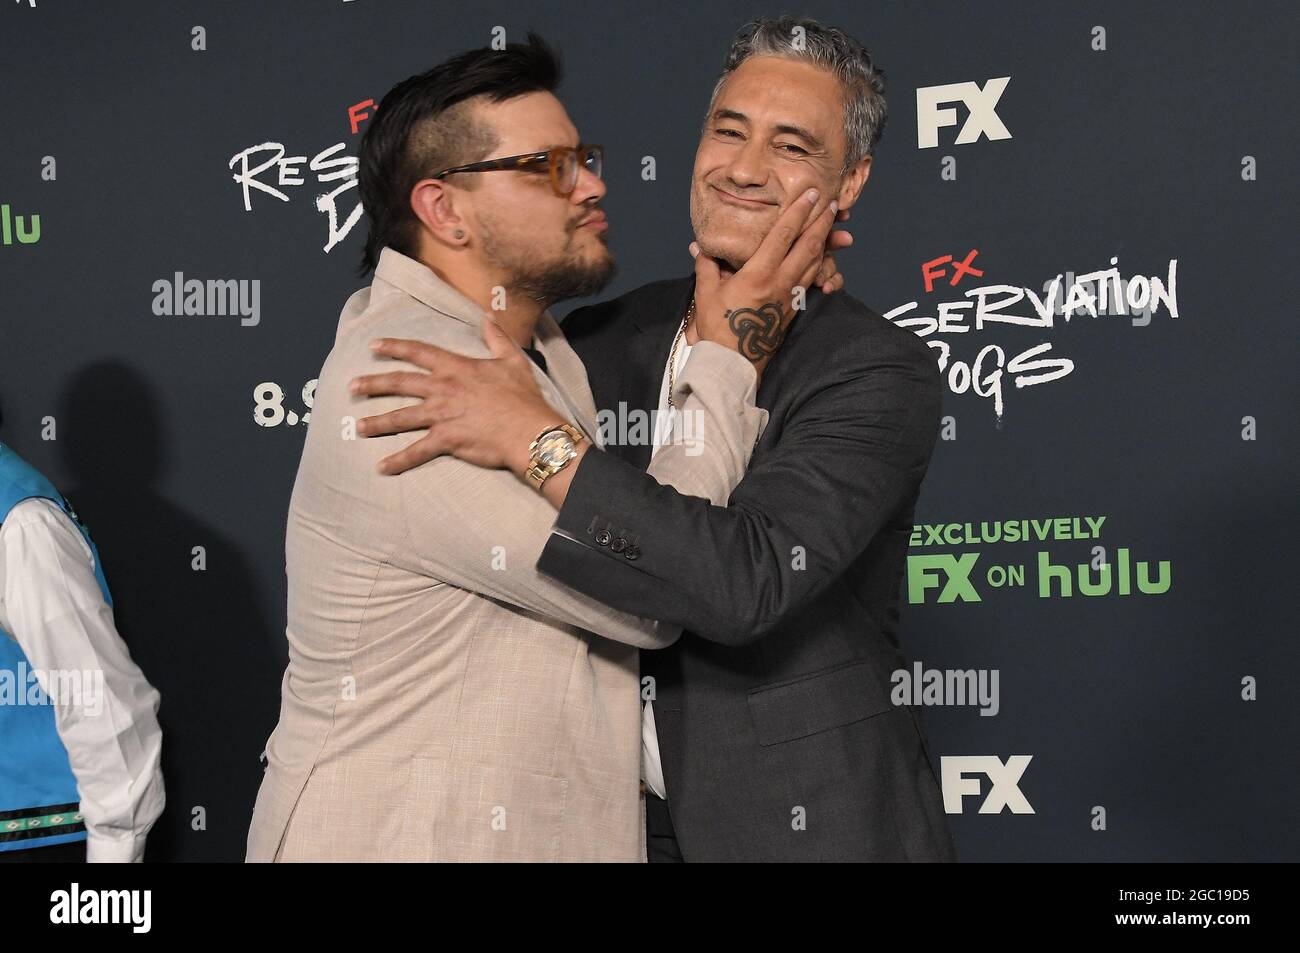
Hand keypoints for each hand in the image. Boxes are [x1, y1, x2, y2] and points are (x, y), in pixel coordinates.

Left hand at [349, 319, 565, 475]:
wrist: (529, 430)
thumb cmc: (523, 397)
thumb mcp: (512, 360)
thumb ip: (496, 337)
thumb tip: (488, 317)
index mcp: (456, 368)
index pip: (418, 352)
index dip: (394, 347)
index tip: (374, 346)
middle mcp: (443, 389)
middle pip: (400, 384)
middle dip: (373, 384)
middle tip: (352, 387)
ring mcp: (442, 415)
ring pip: (401, 417)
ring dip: (377, 422)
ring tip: (358, 426)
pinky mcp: (446, 440)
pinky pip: (417, 451)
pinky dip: (398, 460)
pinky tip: (381, 467)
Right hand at [690, 188, 843, 379]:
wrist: (734, 363)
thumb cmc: (719, 329)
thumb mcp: (706, 293)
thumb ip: (707, 265)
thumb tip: (700, 246)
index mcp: (758, 273)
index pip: (784, 234)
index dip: (799, 211)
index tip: (810, 194)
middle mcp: (780, 282)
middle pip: (809, 245)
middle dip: (822, 222)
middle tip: (834, 204)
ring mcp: (790, 296)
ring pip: (815, 263)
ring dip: (826, 242)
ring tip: (834, 226)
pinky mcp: (794, 308)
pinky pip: (811, 281)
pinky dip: (820, 266)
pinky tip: (823, 257)